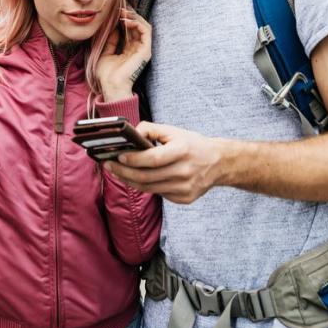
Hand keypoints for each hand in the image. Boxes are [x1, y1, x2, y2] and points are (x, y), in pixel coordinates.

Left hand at [95, 8, 151, 101]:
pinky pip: (146, 31)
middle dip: (129, 15)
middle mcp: (138, 49)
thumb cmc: (107, 74)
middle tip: (119, 9)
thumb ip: (111, 40)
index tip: (115, 12)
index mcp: (129, 50)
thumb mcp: (105, 52)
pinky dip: (137, 23)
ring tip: (122, 13)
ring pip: (144, 26)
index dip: (124, 19)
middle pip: (138, 26)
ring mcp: (143, 50)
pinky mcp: (145, 50)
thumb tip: (113, 27)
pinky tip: (126, 21)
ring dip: (134, 17)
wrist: (111, 86)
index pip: (130, 30)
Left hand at [104, 122, 223, 204]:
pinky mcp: (185, 198)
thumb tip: (130, 134)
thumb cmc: (192, 145)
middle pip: (147, 177)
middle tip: (108, 166)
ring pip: (149, 188)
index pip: (153, 158)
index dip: (133, 159)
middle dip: (123, 171)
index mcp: (183, 151)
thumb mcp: (174, 131)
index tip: (118, 156)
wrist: (218, 163)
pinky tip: (136, 179)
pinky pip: (158, 193)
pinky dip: (145, 186)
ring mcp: (185, 188)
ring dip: (129, 181)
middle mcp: (185, 171)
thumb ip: (151, 129)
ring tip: (116, 172)